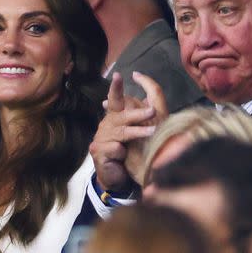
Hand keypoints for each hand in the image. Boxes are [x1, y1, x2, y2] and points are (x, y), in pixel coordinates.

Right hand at [90, 73, 155, 190]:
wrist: (116, 177)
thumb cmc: (128, 153)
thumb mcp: (136, 133)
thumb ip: (140, 117)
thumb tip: (153, 101)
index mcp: (115, 118)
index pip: (115, 99)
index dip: (116, 87)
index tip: (118, 75)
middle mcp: (106, 125)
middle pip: (122, 114)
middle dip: (138, 112)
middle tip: (153, 111)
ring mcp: (100, 138)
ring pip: (121, 131)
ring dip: (138, 132)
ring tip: (152, 132)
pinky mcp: (98, 151)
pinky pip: (114, 148)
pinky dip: (122, 153)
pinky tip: (122, 158)